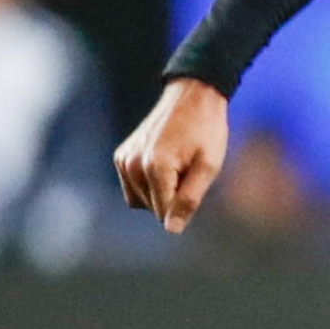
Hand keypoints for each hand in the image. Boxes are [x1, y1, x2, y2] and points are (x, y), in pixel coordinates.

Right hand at [113, 78, 229, 233]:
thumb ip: (189, 200)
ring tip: (177, 166)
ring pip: (140, 202)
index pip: (164, 213)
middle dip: (172, 198)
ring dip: (160, 193)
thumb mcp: (209, 167)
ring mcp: (123, 160)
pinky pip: (133, 188)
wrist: (192, 98)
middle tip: (188, 169)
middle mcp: (132, 165)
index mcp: (155, 168)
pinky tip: (165, 164)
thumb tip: (171, 230)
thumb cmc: (206, 132)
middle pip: (152, 209)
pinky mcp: (121, 157)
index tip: (195, 178)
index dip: (184, 204)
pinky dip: (149, 185)